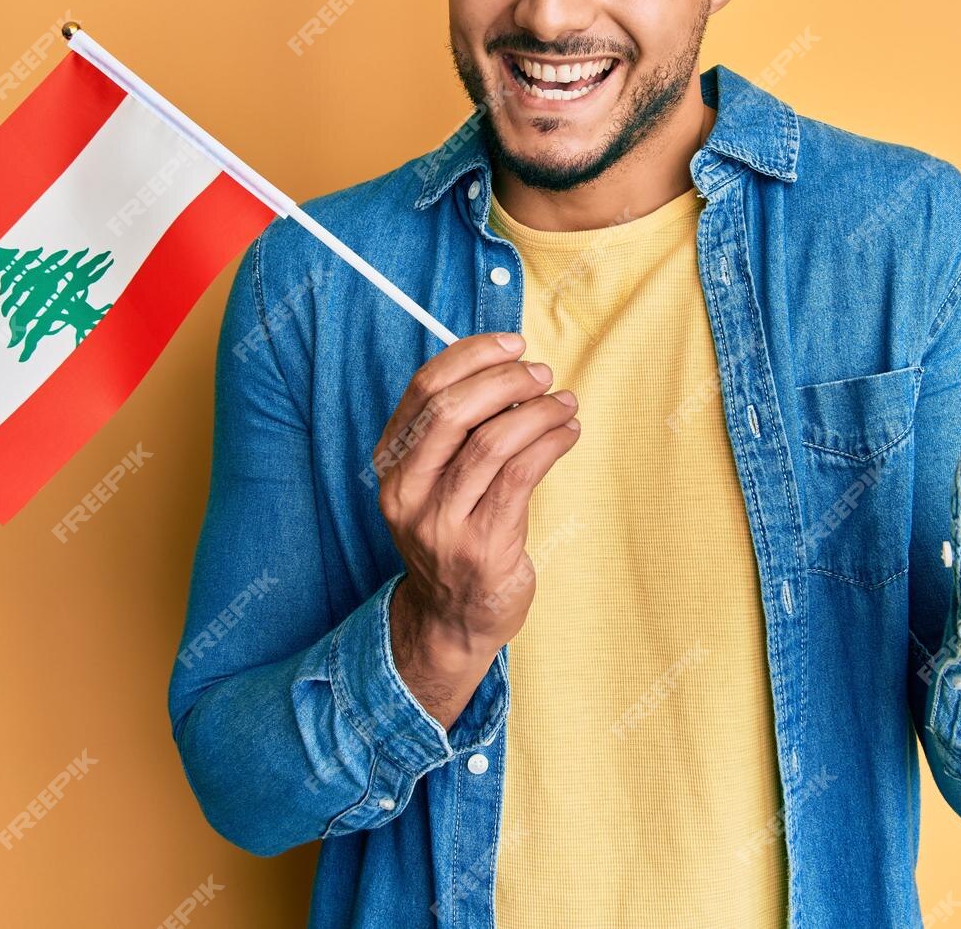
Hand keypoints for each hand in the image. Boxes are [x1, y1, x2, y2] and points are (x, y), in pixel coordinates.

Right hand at [373, 331, 580, 725]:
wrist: (453, 618)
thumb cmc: (454, 533)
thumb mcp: (434, 481)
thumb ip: (457, 429)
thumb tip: (508, 365)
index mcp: (392, 464)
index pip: (424, 390)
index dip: (471, 356)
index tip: (512, 343)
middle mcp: (408, 491)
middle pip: (452, 411)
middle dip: (506, 380)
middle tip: (542, 374)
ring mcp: (442, 522)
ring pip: (493, 442)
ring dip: (539, 412)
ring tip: (564, 403)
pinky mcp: (482, 546)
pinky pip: (522, 476)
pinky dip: (551, 443)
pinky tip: (567, 433)